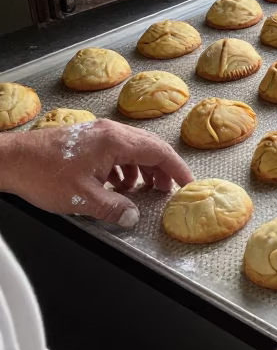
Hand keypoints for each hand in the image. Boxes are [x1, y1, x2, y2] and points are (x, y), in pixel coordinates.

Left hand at [0, 119, 191, 226]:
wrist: (12, 161)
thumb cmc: (44, 174)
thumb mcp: (82, 198)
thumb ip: (113, 208)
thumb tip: (132, 217)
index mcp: (115, 141)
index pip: (158, 151)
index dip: (176, 168)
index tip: (187, 182)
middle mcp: (110, 132)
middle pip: (149, 147)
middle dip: (161, 169)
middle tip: (167, 190)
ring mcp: (98, 134)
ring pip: (132, 148)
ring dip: (142, 169)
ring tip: (143, 190)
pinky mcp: (88, 139)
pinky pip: (117, 151)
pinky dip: (125, 167)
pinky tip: (117, 185)